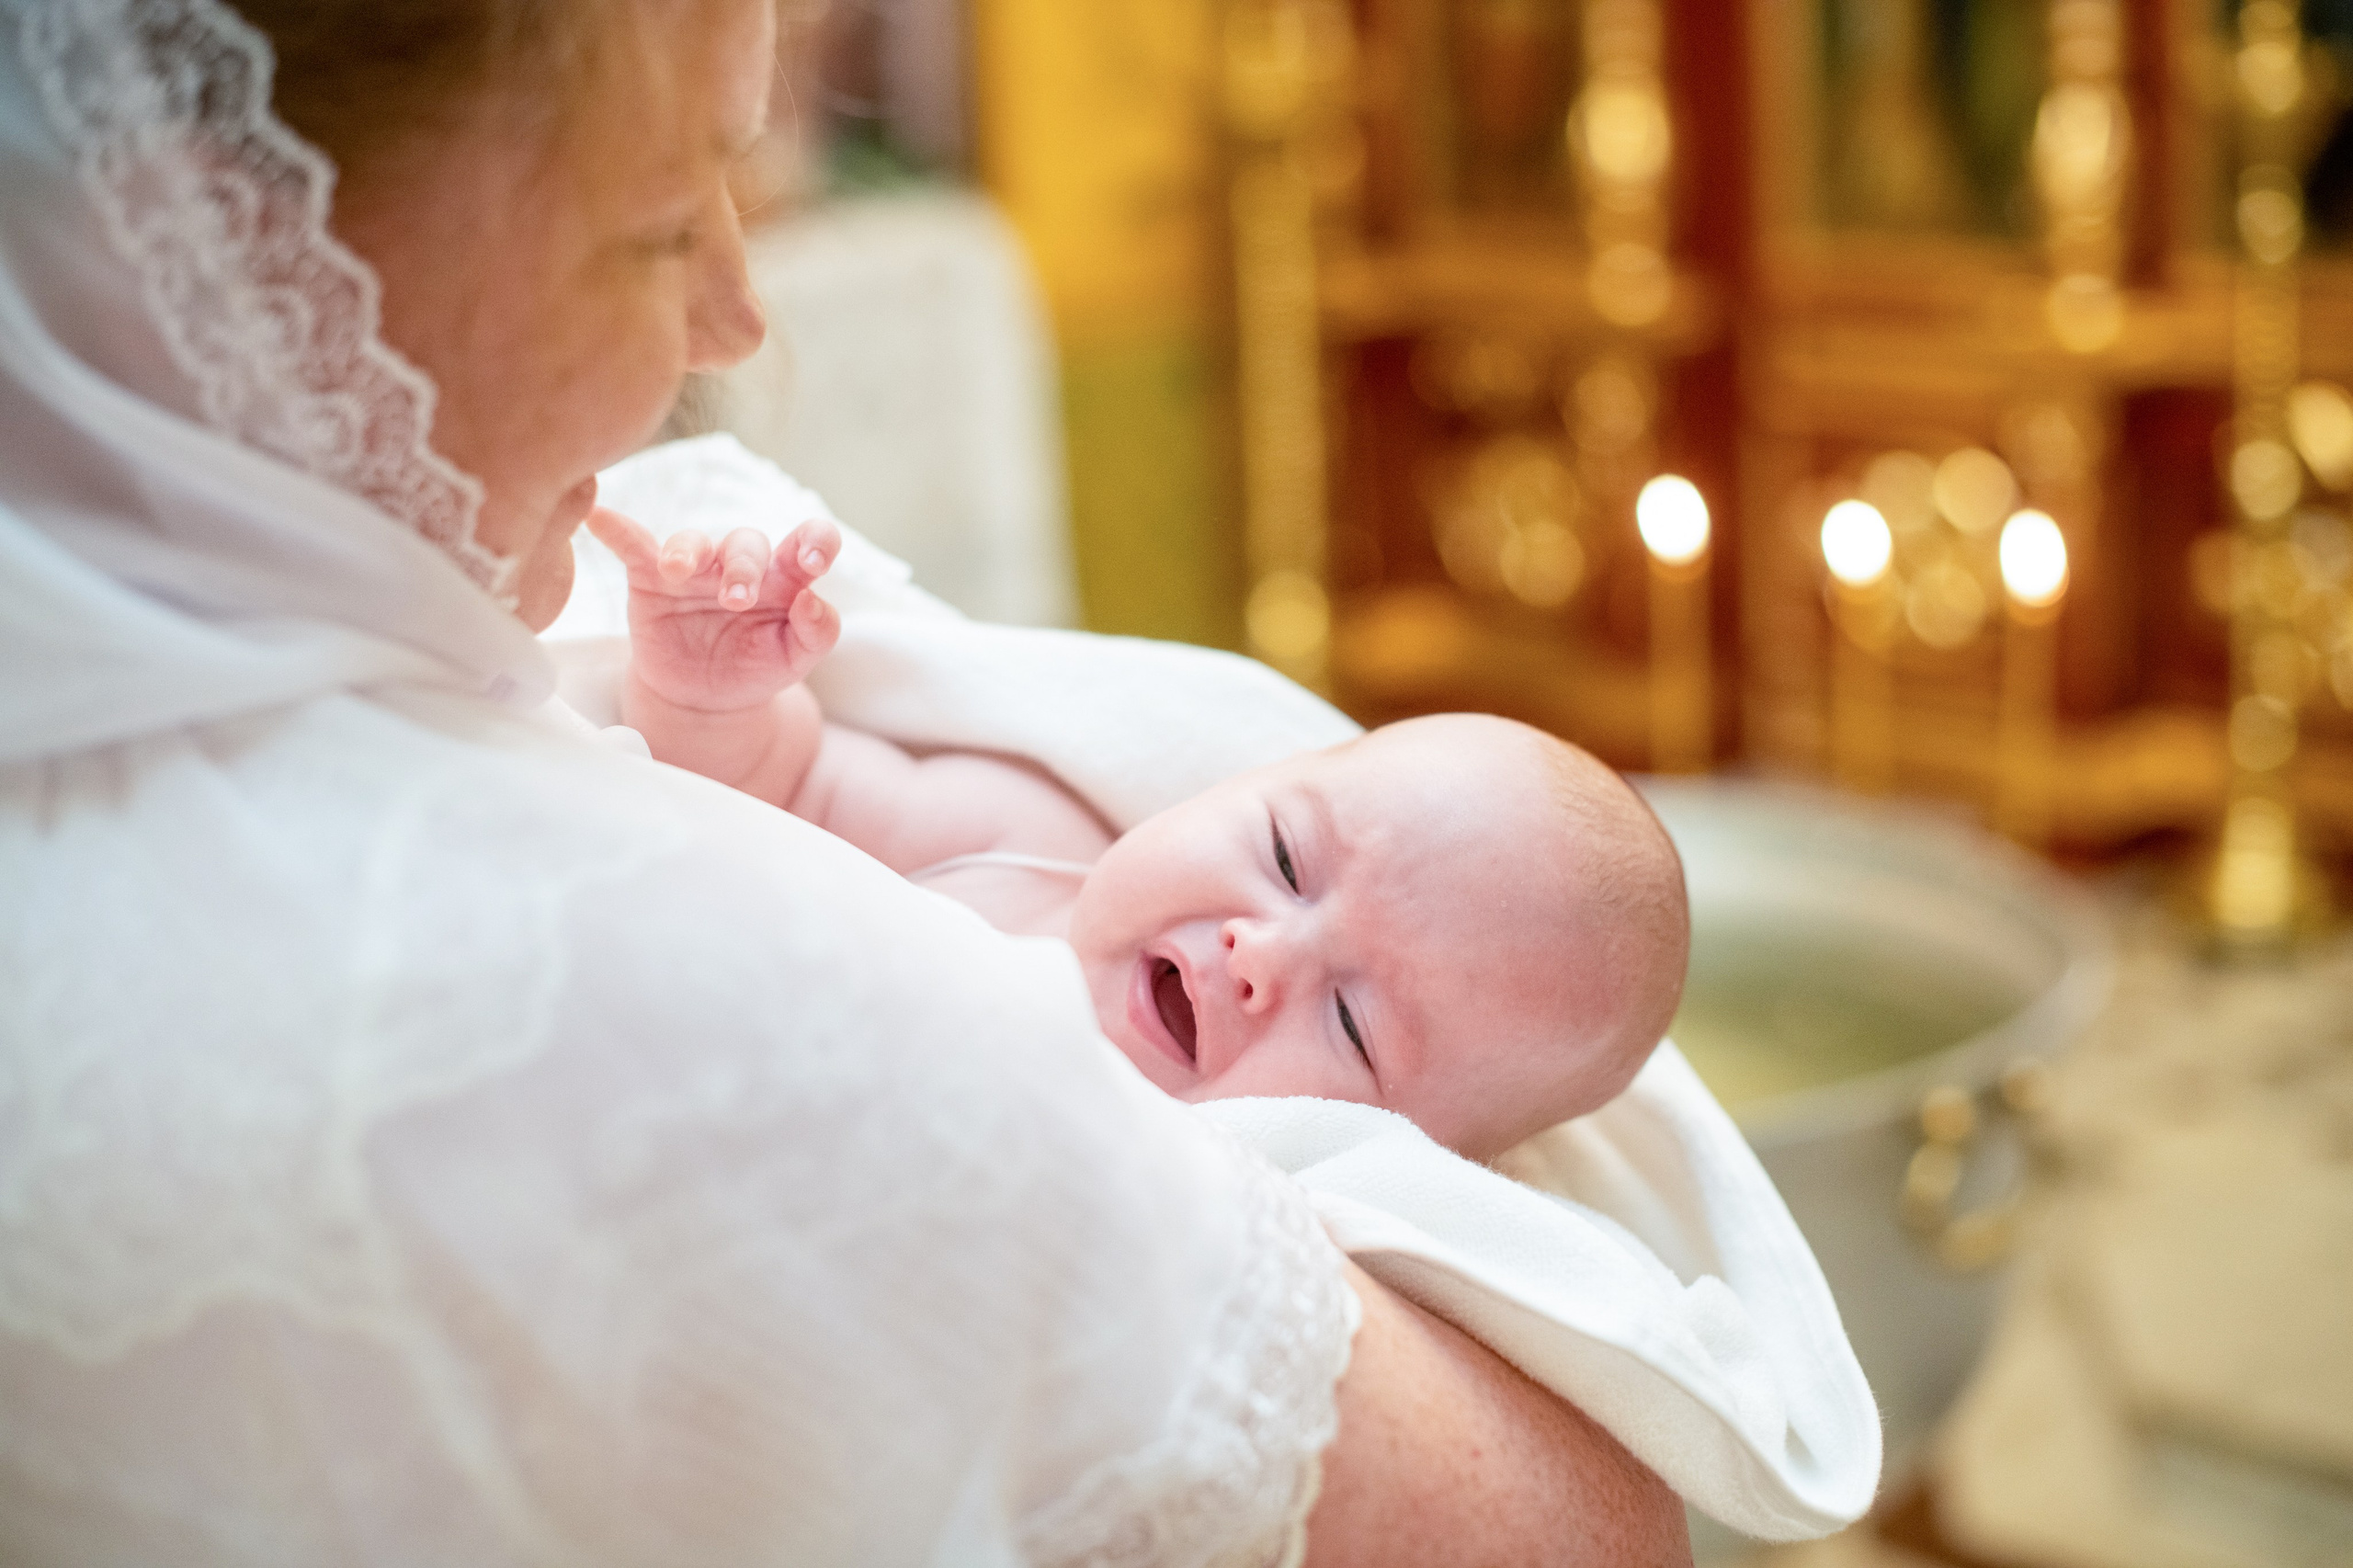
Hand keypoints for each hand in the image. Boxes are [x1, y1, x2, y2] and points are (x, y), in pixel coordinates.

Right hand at [585, 506, 841, 713]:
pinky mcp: (651, 577)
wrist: (704, 699)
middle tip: (735, 601)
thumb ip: (817, 633)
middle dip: (743, 568)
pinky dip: (617, 529)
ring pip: (694, 542)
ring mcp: (695, 568)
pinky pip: (633, 545)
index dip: (816, 540)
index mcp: (784, 578)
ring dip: (688, 551)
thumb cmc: (756, 667)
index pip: (809, 541)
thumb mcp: (794, 659)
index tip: (814, 560)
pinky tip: (599, 517)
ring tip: (678, 571)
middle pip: (745, 544)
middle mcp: (740, 563)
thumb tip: (813, 602)